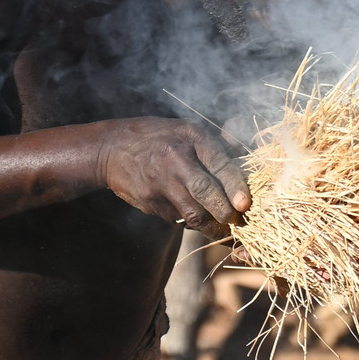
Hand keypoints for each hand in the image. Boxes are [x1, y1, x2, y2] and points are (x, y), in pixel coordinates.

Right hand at [97, 118, 250, 239]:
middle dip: (225, 213)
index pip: (218, 163)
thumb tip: (247, 153)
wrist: (112, 149)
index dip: (234, 186)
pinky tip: (197, 218)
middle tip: (240, 223)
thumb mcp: (187, 130)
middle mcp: (175, 160)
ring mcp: (160, 184)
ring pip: (192, 214)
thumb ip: (218, 143)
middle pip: (205, 193)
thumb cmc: (159, 137)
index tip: (245, 204)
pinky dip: (191, 222)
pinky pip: (177, 218)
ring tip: (225, 229)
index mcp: (190, 137)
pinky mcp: (149, 203)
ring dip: (212, 227)